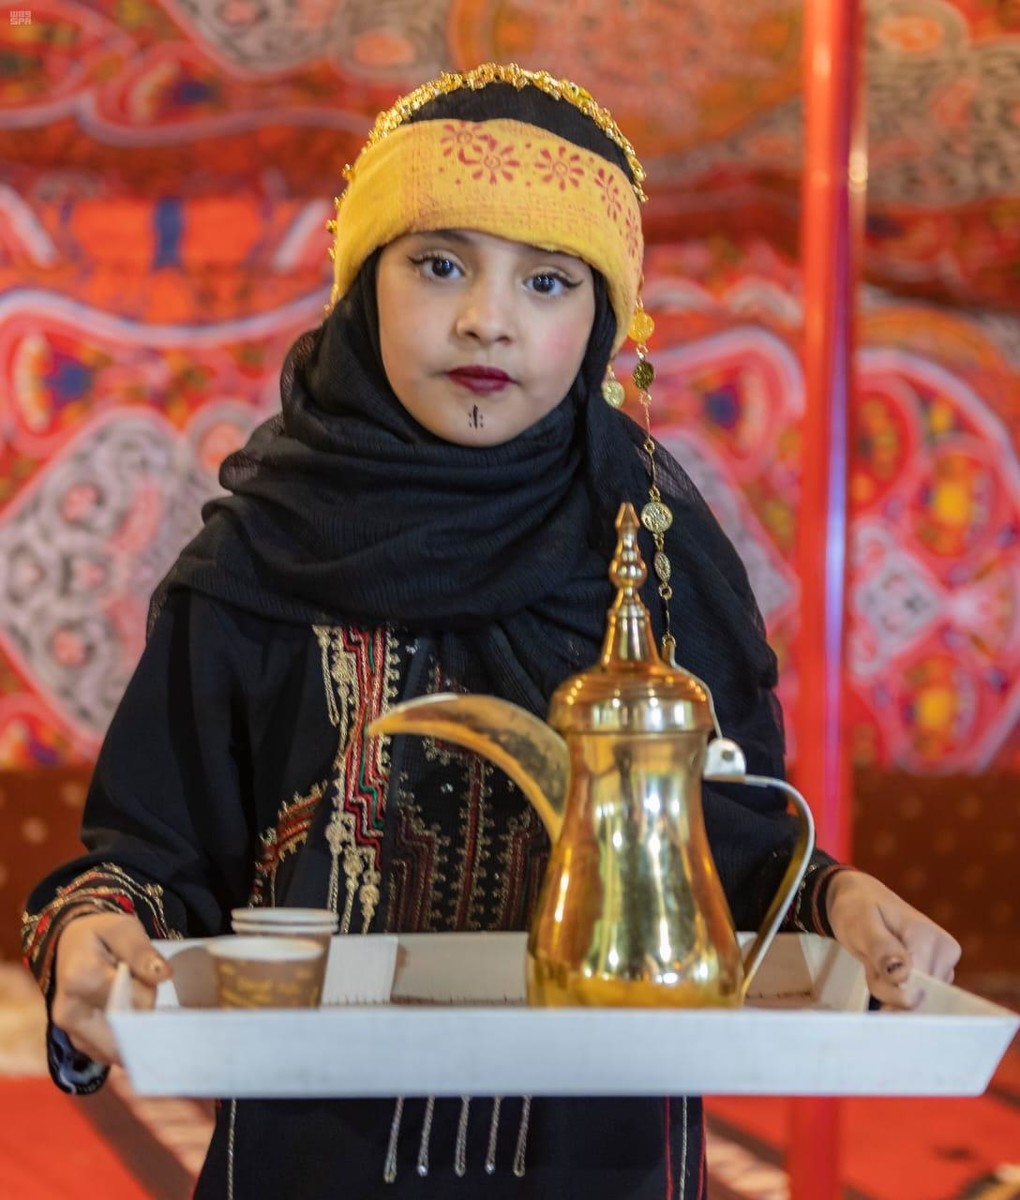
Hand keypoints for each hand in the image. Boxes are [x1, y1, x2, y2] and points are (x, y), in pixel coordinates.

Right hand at [51, 911, 171, 1064]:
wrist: (69, 946)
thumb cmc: (98, 935)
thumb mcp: (122, 929)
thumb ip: (141, 951)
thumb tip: (164, 975)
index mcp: (81, 978)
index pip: (135, 999)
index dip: (150, 990)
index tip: (149, 976)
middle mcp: (69, 1012)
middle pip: (126, 1029)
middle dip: (144, 1017)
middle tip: (145, 993)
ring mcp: (70, 1032)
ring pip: (118, 1047)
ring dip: (135, 1031)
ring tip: (135, 1003)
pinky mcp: (77, 1043)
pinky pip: (109, 1053)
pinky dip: (124, 1043)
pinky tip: (129, 1021)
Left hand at [825, 869, 960, 1008]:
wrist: (860, 901)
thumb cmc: (857, 909)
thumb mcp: (860, 924)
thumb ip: (880, 949)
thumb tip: (904, 975)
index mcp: (929, 937)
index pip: (917, 985)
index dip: (890, 991)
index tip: (873, 975)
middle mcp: (945, 953)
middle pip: (916, 997)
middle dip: (885, 990)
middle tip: (870, 962)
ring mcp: (944, 966)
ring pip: (914, 1002)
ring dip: (886, 991)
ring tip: (875, 962)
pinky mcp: (937, 977)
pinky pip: (914, 1000)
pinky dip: (892, 992)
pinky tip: (883, 971)